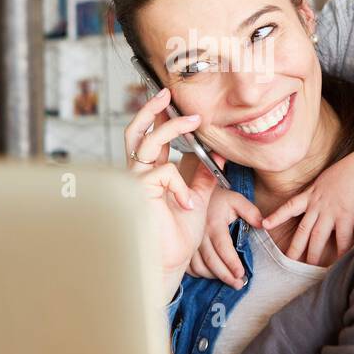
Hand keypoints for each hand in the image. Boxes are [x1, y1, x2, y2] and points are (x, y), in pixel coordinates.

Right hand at [124, 87, 223, 300]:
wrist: (170, 261)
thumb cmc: (178, 234)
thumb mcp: (198, 197)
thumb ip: (204, 174)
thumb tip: (217, 151)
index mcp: (152, 173)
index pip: (150, 137)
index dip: (157, 116)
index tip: (170, 99)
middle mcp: (139, 173)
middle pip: (135, 131)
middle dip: (149, 109)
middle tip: (166, 92)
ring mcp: (136, 181)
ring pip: (148, 140)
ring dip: (173, 127)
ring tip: (195, 122)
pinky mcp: (139, 191)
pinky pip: (163, 172)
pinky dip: (180, 184)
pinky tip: (188, 203)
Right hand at [187, 188, 262, 288]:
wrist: (196, 194)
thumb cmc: (220, 199)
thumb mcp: (237, 200)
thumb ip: (251, 212)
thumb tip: (263, 225)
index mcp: (214, 223)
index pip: (223, 247)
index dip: (231, 262)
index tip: (241, 274)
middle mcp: (200, 234)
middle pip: (211, 261)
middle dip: (226, 276)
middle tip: (238, 284)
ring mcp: (190, 242)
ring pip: (199, 266)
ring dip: (213, 276)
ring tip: (229, 281)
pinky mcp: (185, 246)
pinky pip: (189, 266)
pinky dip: (199, 274)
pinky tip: (211, 275)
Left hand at [261, 152, 353, 265]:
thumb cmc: (352, 170)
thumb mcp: (329, 178)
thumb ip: (323, 192)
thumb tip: (323, 199)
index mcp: (313, 194)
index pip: (290, 206)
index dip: (277, 216)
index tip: (264, 224)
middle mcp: (318, 204)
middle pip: (303, 229)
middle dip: (295, 246)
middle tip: (288, 261)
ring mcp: (331, 211)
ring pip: (317, 237)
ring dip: (313, 254)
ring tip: (311, 267)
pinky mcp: (347, 216)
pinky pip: (342, 238)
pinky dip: (341, 252)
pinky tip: (339, 262)